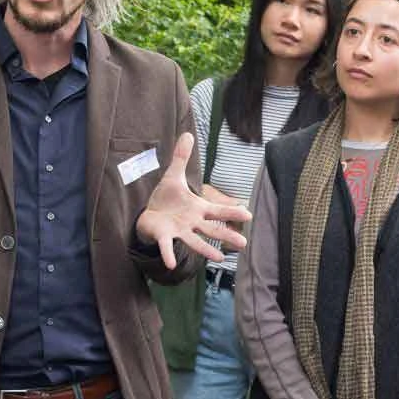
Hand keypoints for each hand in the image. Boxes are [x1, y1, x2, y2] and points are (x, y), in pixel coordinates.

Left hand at [134, 133, 251, 269]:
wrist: (149, 214)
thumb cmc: (166, 199)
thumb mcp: (173, 176)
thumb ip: (181, 157)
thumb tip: (187, 134)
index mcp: (197, 208)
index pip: (217, 210)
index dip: (232, 211)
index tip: (248, 214)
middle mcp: (192, 222)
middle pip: (212, 229)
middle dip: (227, 235)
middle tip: (243, 243)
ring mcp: (179, 231)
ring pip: (195, 241)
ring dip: (206, 250)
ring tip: (219, 258)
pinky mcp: (164, 237)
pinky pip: (167, 246)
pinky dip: (169, 254)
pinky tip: (172, 264)